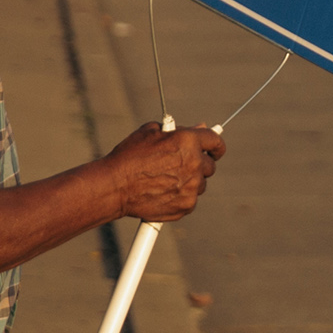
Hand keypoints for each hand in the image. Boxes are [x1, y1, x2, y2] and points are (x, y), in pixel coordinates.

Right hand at [107, 121, 223, 220]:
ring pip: (201, 183)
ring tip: (166, 180)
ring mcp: (192, 187)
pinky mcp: (187, 205)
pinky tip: (163, 191)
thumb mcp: (151, 133)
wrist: (115, 186)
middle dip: (199, 164)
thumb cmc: (129, 156)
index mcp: (188, 141)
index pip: (216, 141)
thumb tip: (200, 127)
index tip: (215, 150)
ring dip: (190, 181)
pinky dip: (181, 196)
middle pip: (210, 165)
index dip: (216, 146)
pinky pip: (191, 198)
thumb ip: (178, 130)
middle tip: (180, 165)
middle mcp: (194, 164)